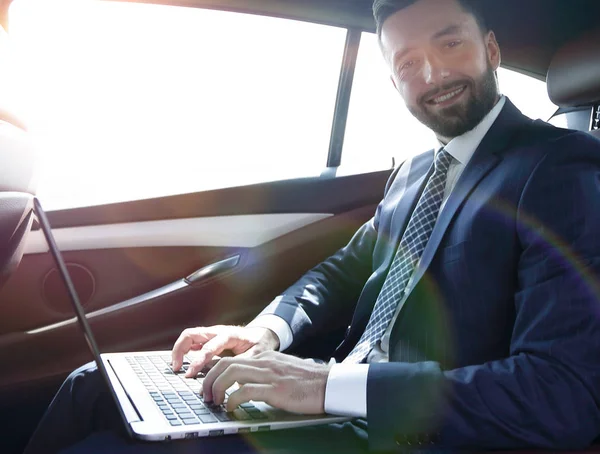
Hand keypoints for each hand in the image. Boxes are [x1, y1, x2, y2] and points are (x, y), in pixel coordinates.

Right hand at [171, 325, 279, 377]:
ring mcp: (211, 334)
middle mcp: (217, 332)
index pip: (209, 346)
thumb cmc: (260, 344)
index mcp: (229, 335)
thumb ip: (243, 366)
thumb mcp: (257, 355)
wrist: (263, 334)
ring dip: (179, 350)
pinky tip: (182, 363)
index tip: (190, 373)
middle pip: (191, 334)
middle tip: (176, 368)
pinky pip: (192, 341)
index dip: (198, 360)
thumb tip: (234, 382)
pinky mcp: (209, 339)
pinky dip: (184, 350)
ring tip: (176, 367)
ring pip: (189, 336)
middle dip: (180, 350)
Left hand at [202, 351, 330, 413]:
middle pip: (226, 364)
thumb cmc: (309, 381)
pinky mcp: (275, 389)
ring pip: (231, 373)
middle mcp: (265, 361)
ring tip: (214, 402)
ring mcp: (269, 374)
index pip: (232, 359)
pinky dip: (232, 400)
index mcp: (266, 356)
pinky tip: (231, 409)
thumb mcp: (284, 370)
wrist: (330, 384)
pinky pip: (244, 391)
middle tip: (205, 395)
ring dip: (216, 389)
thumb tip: (247, 384)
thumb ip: (266, 372)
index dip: (215, 372)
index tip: (208, 385)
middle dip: (209, 380)